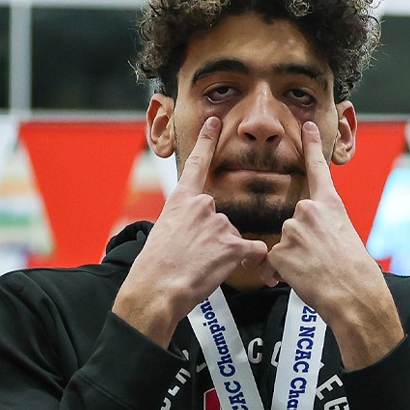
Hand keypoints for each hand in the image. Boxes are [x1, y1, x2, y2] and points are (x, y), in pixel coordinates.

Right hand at [113, 117, 270, 344]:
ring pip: (234, 238)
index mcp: (181, 201)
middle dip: (215, 239)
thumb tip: (189, 228)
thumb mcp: (162, 233)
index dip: (207, 142)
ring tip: (203, 266)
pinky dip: (248, 261)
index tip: (215, 122)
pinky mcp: (234, 244)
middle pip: (222, 219)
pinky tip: (229, 268)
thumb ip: (182, 222)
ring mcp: (220, 224)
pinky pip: (255, 251)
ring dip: (225, 253)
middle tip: (195, 257)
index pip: (196, 164)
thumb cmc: (155, 267)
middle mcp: (203, 206)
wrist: (156, 287)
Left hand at [267, 122, 401, 368]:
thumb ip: (326, 226)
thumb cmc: (357, 272)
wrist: (354, 295)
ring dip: (294, 258)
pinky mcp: (279, 250)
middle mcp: (308, 211)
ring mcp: (292, 229)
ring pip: (284, 242)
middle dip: (302, 241)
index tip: (308, 126)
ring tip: (315, 272)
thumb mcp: (347, 238)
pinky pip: (274, 261)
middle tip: (322, 259)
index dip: (312, 146)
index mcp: (330, 206)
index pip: (318, 169)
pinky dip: (283, 272)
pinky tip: (302, 278)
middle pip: (294, 221)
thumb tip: (313, 235)